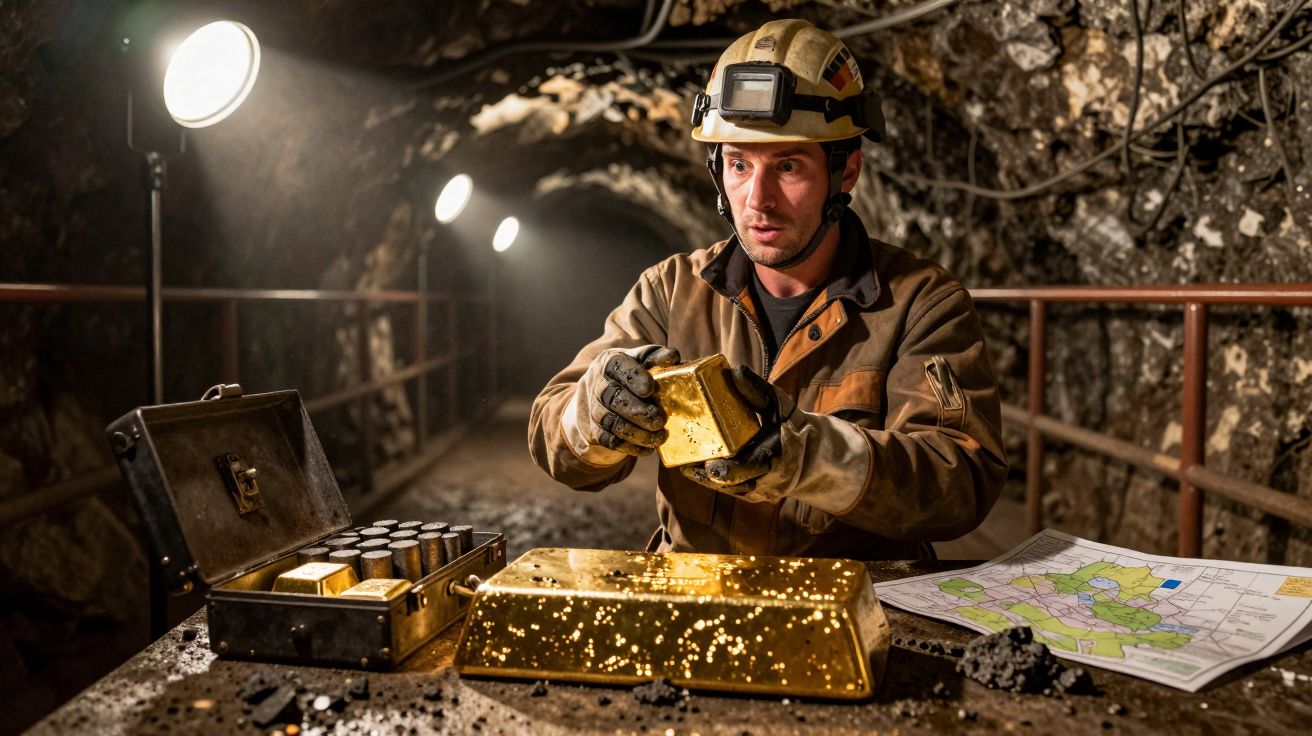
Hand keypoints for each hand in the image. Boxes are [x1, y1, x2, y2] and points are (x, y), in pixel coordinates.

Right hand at [580, 345, 681, 456]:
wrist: (595, 396)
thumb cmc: (627, 376)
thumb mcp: (638, 360)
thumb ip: (655, 357)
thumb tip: (673, 357)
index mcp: (609, 362)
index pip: (618, 367)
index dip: (634, 378)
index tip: (650, 389)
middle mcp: (597, 384)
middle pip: (614, 399)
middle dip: (639, 412)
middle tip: (660, 420)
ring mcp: (593, 409)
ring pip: (612, 423)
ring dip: (638, 433)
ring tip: (660, 437)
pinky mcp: (593, 431)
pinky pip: (610, 442)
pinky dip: (631, 447)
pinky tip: (648, 448)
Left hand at [679, 365, 784, 492]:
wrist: (808, 455)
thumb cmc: (790, 425)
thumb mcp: (779, 405)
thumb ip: (758, 390)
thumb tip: (736, 370)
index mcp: (777, 457)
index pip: (754, 466)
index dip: (732, 469)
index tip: (711, 465)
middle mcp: (769, 479)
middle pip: (737, 484)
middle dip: (712, 477)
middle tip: (690, 468)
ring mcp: (759, 491)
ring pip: (730, 490)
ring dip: (707, 480)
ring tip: (686, 467)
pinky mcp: (751, 494)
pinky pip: (730, 491)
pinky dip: (712, 482)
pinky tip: (693, 470)